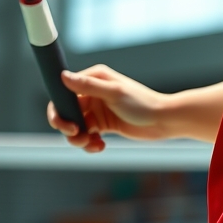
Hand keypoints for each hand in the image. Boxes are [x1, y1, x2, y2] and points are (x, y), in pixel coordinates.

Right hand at [47, 65, 169, 152]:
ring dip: (79, 139)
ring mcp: (98, 109)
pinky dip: (89, 143)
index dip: (59, 109)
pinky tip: (100, 146)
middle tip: (78, 137)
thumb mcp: (114, 93)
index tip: (66, 125)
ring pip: (76, 127)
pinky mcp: (104, 124)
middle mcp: (94, 92)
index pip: (64, 92)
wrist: (163, 121)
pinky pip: (87, 136)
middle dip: (68, 127)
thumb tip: (63, 76)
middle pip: (67, 112)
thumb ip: (89, 86)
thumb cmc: (142, 103)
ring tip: (92, 144)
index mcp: (95, 78)